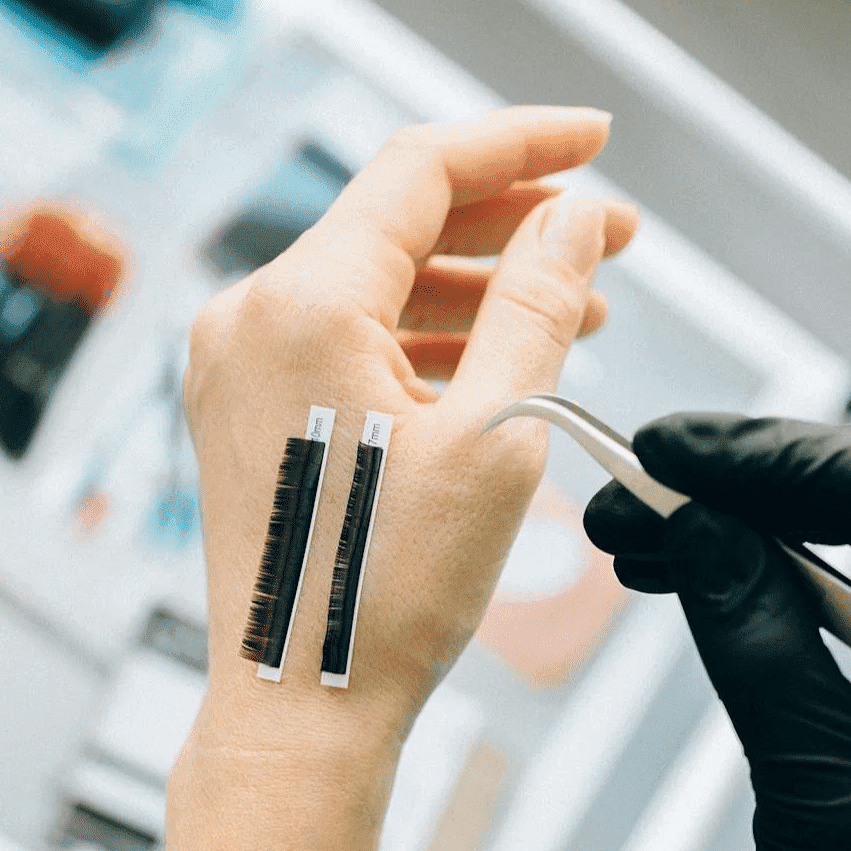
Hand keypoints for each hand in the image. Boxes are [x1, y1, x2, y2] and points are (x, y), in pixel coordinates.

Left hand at [183, 107, 638, 761]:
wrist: (304, 706)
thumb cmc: (382, 597)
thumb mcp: (496, 438)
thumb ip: (538, 308)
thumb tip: (572, 222)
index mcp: (301, 307)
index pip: (421, 170)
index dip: (520, 145)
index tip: (593, 145)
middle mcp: (252, 320)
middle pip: (401, 224)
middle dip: (513, 223)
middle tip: (606, 239)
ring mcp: (244, 367)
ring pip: (380, 286)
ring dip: (480, 289)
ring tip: (576, 308)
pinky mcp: (256, 411)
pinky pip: (353, 342)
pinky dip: (430, 341)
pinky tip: (500, 359)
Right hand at [584, 414, 850, 850]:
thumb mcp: (810, 779)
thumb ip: (752, 637)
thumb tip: (686, 516)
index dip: (789, 463)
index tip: (670, 452)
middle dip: (747, 477)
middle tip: (632, 475)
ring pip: (843, 515)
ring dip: (729, 512)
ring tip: (623, 525)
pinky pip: (823, 565)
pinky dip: (741, 556)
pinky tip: (664, 561)